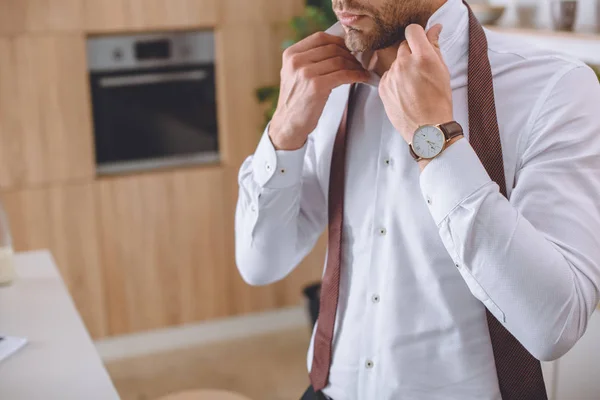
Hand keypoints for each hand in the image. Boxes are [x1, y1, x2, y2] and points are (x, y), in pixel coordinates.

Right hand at [269, 32, 369, 149]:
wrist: (288, 124)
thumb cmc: (297, 100)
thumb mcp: (295, 73)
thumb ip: (309, 58)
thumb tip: (339, 47)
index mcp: (290, 54)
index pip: (320, 37)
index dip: (339, 41)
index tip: (349, 49)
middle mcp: (296, 61)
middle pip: (332, 48)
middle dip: (349, 54)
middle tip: (359, 62)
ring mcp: (305, 73)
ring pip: (340, 61)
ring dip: (355, 66)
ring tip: (361, 71)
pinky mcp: (316, 86)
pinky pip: (343, 75)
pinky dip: (356, 76)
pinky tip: (362, 78)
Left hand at [379, 24, 453, 143]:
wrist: (426, 129)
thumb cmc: (439, 101)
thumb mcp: (443, 71)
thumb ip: (435, 47)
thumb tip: (433, 29)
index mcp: (423, 57)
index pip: (413, 30)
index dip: (417, 35)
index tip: (420, 42)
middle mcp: (404, 63)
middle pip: (403, 46)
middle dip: (412, 53)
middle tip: (420, 69)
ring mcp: (391, 75)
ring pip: (396, 62)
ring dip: (403, 68)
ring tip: (413, 86)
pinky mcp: (382, 86)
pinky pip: (388, 75)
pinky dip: (395, 80)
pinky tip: (405, 92)